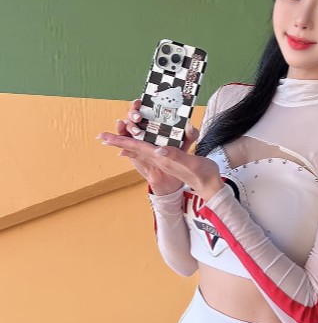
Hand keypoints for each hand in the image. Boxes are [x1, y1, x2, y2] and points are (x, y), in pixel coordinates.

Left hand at [97, 100, 223, 199]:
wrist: (210, 187)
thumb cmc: (203, 174)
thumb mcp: (190, 164)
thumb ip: (175, 156)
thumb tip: (157, 150)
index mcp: (162, 159)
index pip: (137, 148)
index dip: (121, 141)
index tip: (104, 137)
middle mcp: (159, 159)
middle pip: (134, 148)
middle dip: (118, 141)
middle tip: (101, 136)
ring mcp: (163, 160)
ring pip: (140, 150)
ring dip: (127, 143)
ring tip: (114, 138)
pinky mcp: (169, 160)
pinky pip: (150, 151)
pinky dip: (140, 146)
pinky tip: (137, 144)